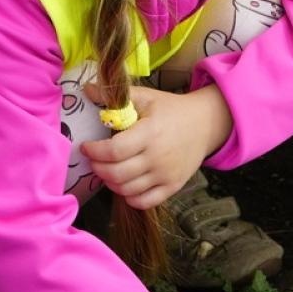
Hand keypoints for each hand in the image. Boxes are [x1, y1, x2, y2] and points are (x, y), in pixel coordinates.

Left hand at [81, 85, 231, 208]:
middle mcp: (158, 157)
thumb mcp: (146, 97)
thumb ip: (116, 96)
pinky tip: (125, 184)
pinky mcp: (173, 186)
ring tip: (107, 170)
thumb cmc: (171, 110)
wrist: (206, 124)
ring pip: (127, 190)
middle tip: (93, 159)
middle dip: (97, 168)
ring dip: (110, 182)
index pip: (114, 150)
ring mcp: (166, 175)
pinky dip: (129, 197)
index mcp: (150, 133)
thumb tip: (88, 89)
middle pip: (117, 174)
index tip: (86, 146)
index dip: (94, 151)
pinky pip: (144, 202)